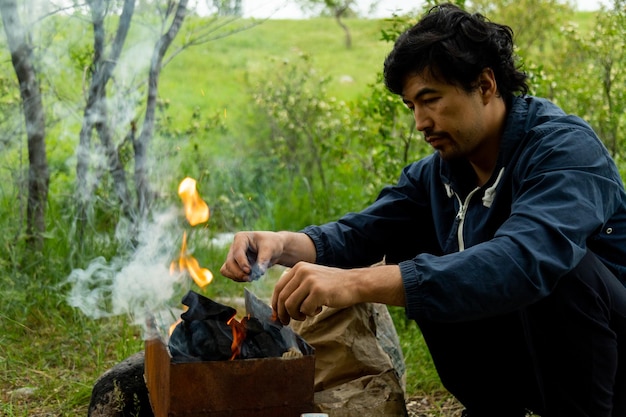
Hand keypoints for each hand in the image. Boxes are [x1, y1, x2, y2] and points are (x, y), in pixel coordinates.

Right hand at [220, 231, 282, 281]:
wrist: (274, 249)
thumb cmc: (272, 244)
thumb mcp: (270, 249)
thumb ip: (264, 259)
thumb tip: (259, 272)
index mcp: (241, 237)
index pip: (237, 251)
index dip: (242, 262)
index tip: (249, 271)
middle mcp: (234, 246)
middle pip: (230, 262)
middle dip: (238, 272)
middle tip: (250, 278)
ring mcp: (233, 256)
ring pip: (227, 269)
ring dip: (237, 276)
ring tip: (251, 278)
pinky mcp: (234, 265)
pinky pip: (229, 273)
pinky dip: (237, 278)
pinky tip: (248, 278)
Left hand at [271, 262, 405, 323]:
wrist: (355, 284)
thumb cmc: (332, 286)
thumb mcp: (311, 279)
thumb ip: (296, 288)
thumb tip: (277, 309)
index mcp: (298, 267)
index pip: (278, 287)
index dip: (275, 304)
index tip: (276, 316)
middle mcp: (302, 271)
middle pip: (282, 297)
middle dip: (282, 314)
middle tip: (286, 322)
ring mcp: (310, 281)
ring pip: (290, 305)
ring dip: (296, 315)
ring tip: (305, 315)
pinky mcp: (318, 291)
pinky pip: (305, 309)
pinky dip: (309, 314)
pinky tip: (319, 309)